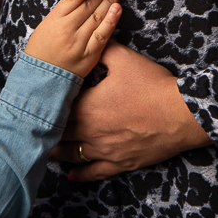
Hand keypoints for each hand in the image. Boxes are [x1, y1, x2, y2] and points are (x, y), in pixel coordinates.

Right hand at [25, 0, 124, 77]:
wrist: (41, 79)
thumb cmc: (42, 50)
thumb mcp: (46, 26)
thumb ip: (64, 13)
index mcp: (54, 20)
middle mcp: (67, 30)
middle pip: (89, 5)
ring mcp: (79, 43)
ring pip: (98, 17)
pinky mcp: (89, 55)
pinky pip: (102, 35)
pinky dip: (111, 21)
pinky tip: (118, 8)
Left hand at [50, 39, 211, 180]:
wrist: (181, 114)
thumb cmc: (153, 86)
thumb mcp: (125, 60)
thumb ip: (102, 50)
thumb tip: (92, 41)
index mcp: (87, 107)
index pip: (57, 109)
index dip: (47, 107)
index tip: (38, 106)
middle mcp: (91, 132)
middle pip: (59, 135)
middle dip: (47, 131)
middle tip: (36, 128)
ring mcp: (105, 151)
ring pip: (71, 156)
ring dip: (57, 153)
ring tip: (47, 149)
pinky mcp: (120, 163)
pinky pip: (94, 173)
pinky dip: (80, 174)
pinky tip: (71, 176)